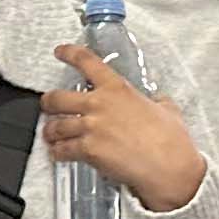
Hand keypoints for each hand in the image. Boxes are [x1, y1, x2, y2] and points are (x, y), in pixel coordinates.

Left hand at [45, 45, 206, 212]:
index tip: (60, 51)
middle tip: (48, 104)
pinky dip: (57, 153)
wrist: (169, 167)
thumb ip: (157, 101)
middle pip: (57, 97)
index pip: (87, 61)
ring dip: (50, 131)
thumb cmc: (171, 140)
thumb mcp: (167, 109)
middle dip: (48, 102)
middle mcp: (99, 104)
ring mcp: (91, 128)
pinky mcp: (88, 150)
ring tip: (50, 134)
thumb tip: (158, 101)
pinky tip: (58, 153)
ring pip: (55, 126)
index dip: (69, 53)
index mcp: (117, 88)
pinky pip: (62, 150)